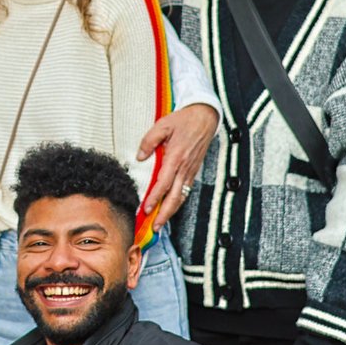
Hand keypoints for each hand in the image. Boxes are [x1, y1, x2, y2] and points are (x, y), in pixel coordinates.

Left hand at [136, 104, 218, 229]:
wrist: (205, 117)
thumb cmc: (184, 120)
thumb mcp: (163, 125)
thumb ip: (149, 141)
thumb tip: (140, 157)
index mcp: (176, 157)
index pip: (164, 183)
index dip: (155, 198)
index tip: (147, 209)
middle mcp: (184, 167)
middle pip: (175, 197)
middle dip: (164, 214)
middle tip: (154, 226)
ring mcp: (190, 170)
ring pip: (181, 196)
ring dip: (171, 212)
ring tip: (160, 223)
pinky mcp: (193, 171)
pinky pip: (185, 190)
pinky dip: (178, 202)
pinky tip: (170, 209)